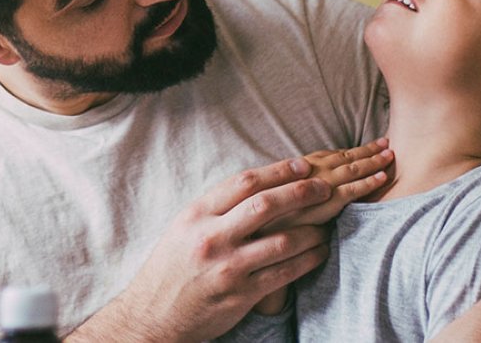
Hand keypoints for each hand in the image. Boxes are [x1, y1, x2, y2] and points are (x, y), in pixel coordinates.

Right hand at [69, 152, 387, 341]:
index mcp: (196, 215)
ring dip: (313, 230)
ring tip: (327, 224)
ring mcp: (228, 267)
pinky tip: (319, 252)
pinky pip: (285, 272)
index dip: (279, 171)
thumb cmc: (171, 269)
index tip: (303, 165)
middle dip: (302, 192)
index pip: (243, 183)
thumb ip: (216, 209)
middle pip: (266, 205)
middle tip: (325, 187)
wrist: (153, 315)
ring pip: (283, 240)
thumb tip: (258, 187)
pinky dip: (309, 259)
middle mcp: (211, 237)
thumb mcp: (184, 229)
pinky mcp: (241, 294)